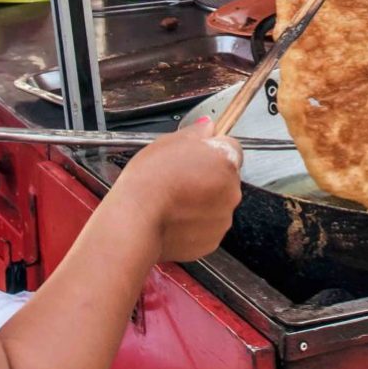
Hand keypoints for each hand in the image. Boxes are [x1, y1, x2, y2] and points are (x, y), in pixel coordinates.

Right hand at [119, 125, 242, 261]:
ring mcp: (223, 218)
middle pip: (225, 179)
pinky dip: (194, 225)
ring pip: (216, 205)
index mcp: (225, 160)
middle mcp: (232, 190)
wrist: (136, 220)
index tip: (196, 157)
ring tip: (173, 201)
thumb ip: (195, 133)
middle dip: (207, 178)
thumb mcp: (167, 143)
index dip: (211, 152)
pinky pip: (207, 228)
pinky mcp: (212, 241)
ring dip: (201, 202)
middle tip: (179, 179)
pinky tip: (174, 219)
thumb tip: (206, 126)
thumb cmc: (149, 181)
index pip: (230, 149)